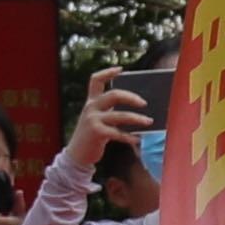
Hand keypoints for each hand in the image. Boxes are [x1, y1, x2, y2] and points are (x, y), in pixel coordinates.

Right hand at [65, 67, 156, 195]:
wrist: (76, 156)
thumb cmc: (91, 137)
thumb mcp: (95, 119)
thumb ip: (108, 110)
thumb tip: (134, 106)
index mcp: (91, 102)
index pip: (96, 80)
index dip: (107, 72)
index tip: (120, 69)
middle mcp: (91, 108)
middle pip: (114, 94)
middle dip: (131, 98)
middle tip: (144, 103)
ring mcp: (93, 120)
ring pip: (120, 116)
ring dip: (137, 119)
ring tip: (148, 122)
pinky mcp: (97, 133)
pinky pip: (118, 133)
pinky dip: (129, 137)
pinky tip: (137, 139)